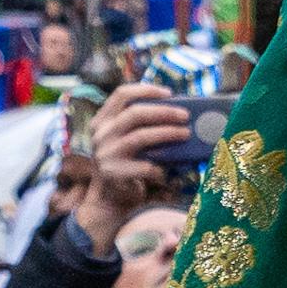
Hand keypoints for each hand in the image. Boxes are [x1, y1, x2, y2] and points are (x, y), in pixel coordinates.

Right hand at [73, 91, 188, 250]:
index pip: (121, 95)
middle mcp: (100, 134)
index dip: (146, 90)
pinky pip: (144, 166)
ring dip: (167, 133)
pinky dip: (160, 167)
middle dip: (164, 112)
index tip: (169, 93)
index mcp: (102, 120)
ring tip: (186, 134)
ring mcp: (105, 153)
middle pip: (134, 113)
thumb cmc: (125, 163)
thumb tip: (177, 111)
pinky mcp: (113, 173)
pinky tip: (167, 170)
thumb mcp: (125, 139)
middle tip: (185, 115)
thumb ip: (140, 125)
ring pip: (141, 137)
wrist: (108, 198)